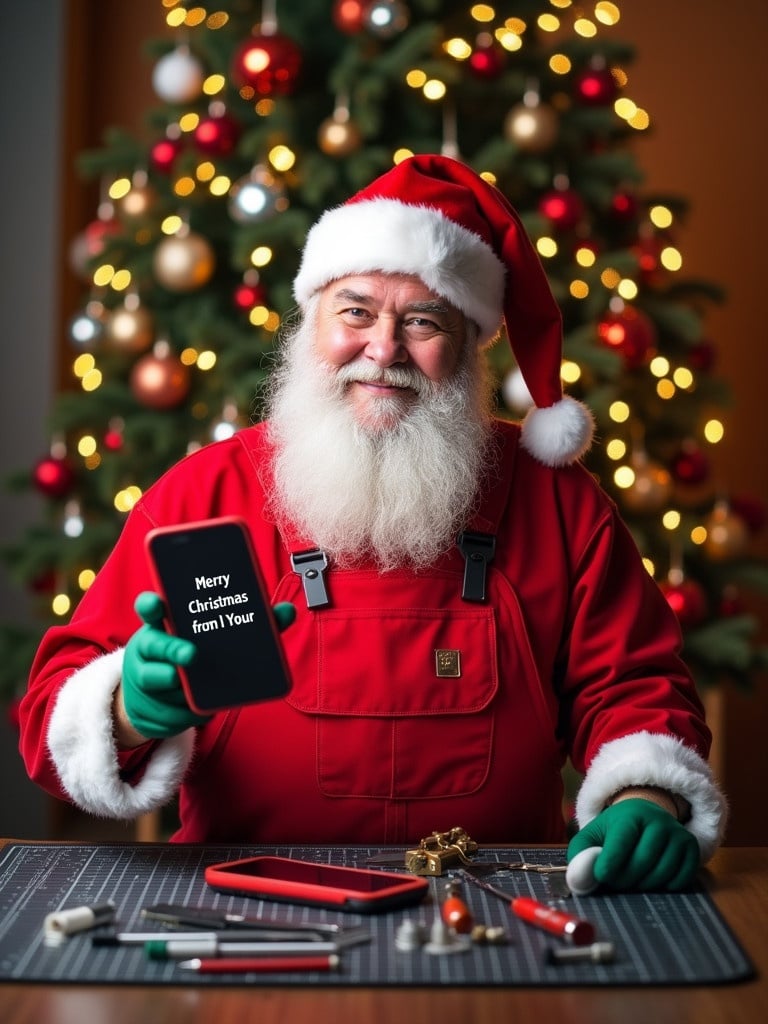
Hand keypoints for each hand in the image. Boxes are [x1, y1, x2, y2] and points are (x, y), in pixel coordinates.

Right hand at [120, 594, 297, 741]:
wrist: (152, 701)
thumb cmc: (189, 658)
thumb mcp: (208, 640)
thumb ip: (250, 625)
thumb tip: (287, 612)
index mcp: (161, 626)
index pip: (149, 609)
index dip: (151, 603)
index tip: (157, 602)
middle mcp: (147, 650)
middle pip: (153, 647)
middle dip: (171, 649)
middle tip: (191, 654)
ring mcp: (144, 680)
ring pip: (162, 684)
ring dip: (182, 688)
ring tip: (198, 690)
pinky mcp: (149, 710)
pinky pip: (172, 714)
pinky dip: (189, 714)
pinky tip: (203, 709)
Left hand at [567, 798, 699, 891]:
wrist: (646, 817)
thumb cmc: (615, 830)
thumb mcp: (594, 834)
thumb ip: (580, 854)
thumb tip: (578, 880)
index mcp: (630, 814)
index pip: (622, 841)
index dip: (610, 863)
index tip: (601, 877)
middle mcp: (658, 820)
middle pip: (642, 861)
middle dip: (624, 879)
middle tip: (614, 882)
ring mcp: (677, 834)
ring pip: (662, 873)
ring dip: (643, 886)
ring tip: (631, 880)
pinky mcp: (691, 848)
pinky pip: (680, 879)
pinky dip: (664, 887)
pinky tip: (651, 879)